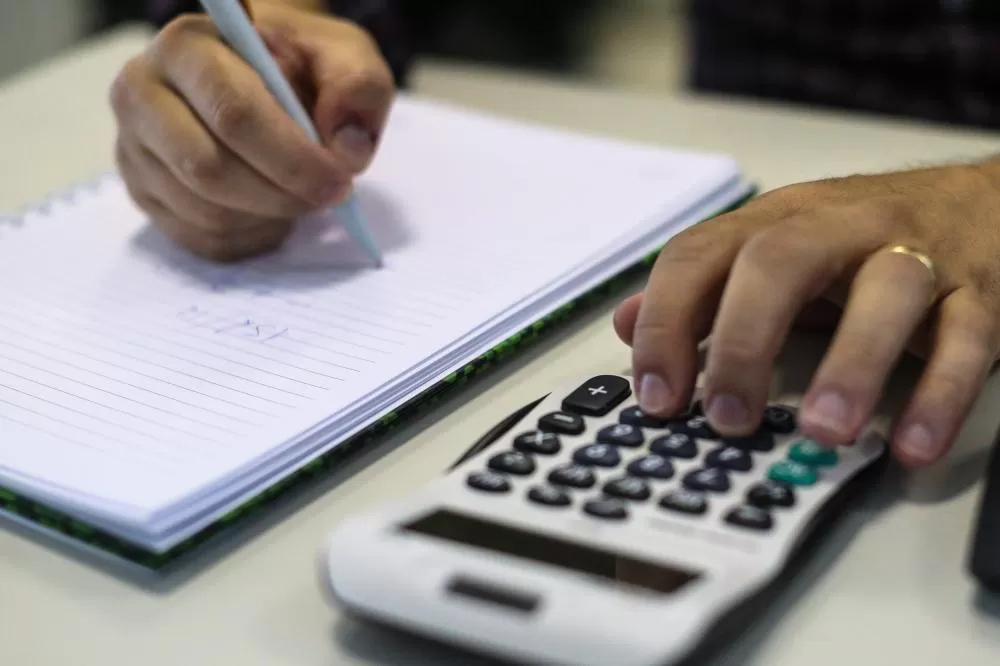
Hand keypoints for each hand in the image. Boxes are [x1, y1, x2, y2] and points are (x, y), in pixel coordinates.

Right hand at [110, 2, 394, 260]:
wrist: (264, 80)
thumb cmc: (300, 66)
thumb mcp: (343, 56)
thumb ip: (357, 88)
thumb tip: (346, 149)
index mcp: (188, 46)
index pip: (232, 112)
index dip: (292, 158)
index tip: (340, 181)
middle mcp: (142, 93)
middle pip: (208, 168)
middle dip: (282, 194)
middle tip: (330, 197)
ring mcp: (133, 148)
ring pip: (206, 211)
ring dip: (270, 216)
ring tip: (302, 195)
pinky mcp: (143, 193)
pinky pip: (202, 239)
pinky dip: (252, 236)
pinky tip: (274, 210)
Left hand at [613, 162, 999, 466]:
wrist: (983, 201)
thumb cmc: (861, 238)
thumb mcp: (771, 250)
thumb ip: (701, 289)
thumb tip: (625, 324)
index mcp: (776, 222)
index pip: (701, 255)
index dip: (666, 322)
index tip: (655, 394)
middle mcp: (840, 228)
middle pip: (781, 263)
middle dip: (744, 342)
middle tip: (727, 418)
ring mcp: (916, 255)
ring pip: (887, 291)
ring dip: (850, 365)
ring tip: (821, 432)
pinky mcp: (980, 293)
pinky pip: (966, 340)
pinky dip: (940, 395)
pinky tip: (910, 444)